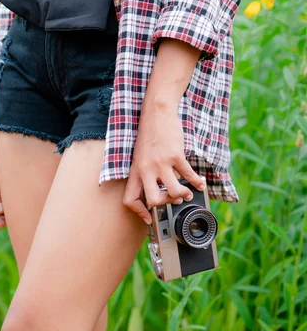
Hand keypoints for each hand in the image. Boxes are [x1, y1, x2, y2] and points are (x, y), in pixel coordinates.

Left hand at [123, 38, 206, 223]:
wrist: (156, 113)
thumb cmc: (149, 134)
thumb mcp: (140, 155)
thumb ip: (145, 172)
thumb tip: (157, 188)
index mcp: (136, 171)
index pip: (129, 199)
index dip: (139, 212)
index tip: (149, 218)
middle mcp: (146, 170)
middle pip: (153, 201)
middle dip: (165, 205)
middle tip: (173, 200)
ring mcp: (160, 163)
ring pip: (173, 192)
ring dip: (184, 195)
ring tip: (188, 192)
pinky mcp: (174, 155)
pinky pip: (188, 175)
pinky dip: (197, 182)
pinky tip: (200, 182)